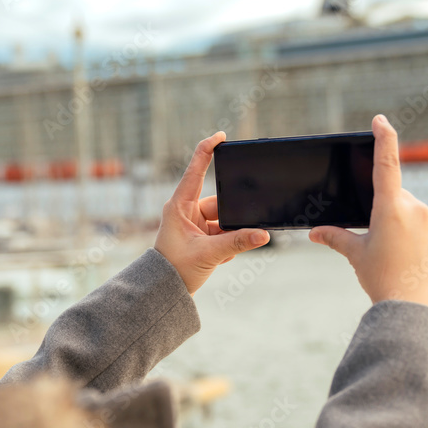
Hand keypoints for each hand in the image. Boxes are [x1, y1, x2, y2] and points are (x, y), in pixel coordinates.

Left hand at [155, 131, 270, 294]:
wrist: (164, 291)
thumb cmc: (175, 269)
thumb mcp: (209, 254)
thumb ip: (237, 243)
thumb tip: (263, 234)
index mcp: (180, 205)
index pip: (195, 170)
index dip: (208, 150)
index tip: (222, 136)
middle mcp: (187, 211)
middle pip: (220, 202)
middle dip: (232, 219)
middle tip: (234, 233)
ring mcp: (195, 224)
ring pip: (225, 221)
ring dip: (230, 237)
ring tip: (225, 253)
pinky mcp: (202, 238)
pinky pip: (224, 235)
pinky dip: (228, 247)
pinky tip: (219, 259)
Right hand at [309, 115, 427, 313]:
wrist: (414, 306)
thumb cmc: (383, 279)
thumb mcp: (356, 255)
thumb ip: (335, 237)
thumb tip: (315, 232)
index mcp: (391, 207)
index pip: (387, 162)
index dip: (384, 137)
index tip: (379, 120)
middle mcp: (414, 208)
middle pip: (392, 193)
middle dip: (379, 207)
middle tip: (371, 238)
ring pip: (404, 208)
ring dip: (392, 221)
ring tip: (385, 253)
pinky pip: (416, 223)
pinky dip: (404, 233)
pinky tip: (398, 257)